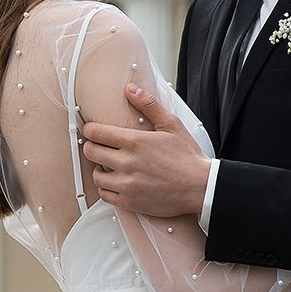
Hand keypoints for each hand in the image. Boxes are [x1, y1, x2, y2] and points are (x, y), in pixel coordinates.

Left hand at [79, 83, 211, 218]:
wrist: (201, 187)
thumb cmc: (187, 157)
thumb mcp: (171, 124)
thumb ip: (149, 105)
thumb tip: (130, 89)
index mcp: (134, 142)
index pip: (95, 133)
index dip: (90, 129)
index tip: (93, 130)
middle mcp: (127, 163)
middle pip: (91, 152)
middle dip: (92, 146)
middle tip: (98, 146)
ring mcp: (127, 184)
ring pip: (96, 176)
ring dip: (98, 169)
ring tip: (107, 166)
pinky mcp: (129, 202)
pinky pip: (104, 195)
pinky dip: (106, 188)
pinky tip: (115, 182)